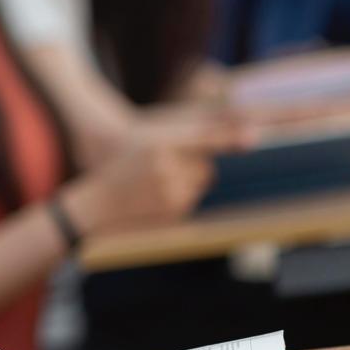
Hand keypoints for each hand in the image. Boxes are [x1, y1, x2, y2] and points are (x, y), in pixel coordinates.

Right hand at [62, 118, 251, 233]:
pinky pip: (192, 201)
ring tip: (156, 187)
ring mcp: (171, 192)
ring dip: (187, 185)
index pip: (204, 139)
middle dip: (193, 168)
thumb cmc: (121, 172)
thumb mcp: (145, 148)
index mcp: (159, 146)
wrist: (97, 206)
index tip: (253, 137)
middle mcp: (168, 168)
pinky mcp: (174, 212)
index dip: (229, 138)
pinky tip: (156, 200)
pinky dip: (180, 200)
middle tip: (162, 170)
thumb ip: (179, 145)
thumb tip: (216, 156)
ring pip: (200, 185)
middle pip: (205, 166)